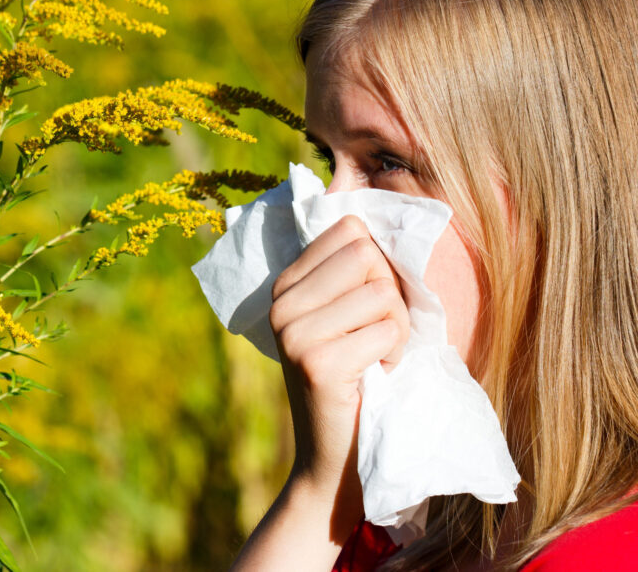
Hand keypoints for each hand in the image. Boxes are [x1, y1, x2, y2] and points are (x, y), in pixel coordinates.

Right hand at [270, 214, 409, 502]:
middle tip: (373, 337)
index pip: (349, 229)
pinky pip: (387, 329)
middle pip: (367, 255)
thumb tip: (384, 216)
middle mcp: (281, 304)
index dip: (376, 265)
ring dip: (395, 330)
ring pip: (382, 292)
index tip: (365, 307)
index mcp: (285, 285)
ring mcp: (294, 333)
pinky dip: (394, 354)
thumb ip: (354, 273)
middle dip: (390, 296)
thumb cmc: (358, 381)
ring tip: (372, 358)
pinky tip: (373, 377)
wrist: (335, 460)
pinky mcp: (317, 362)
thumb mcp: (346, 318)